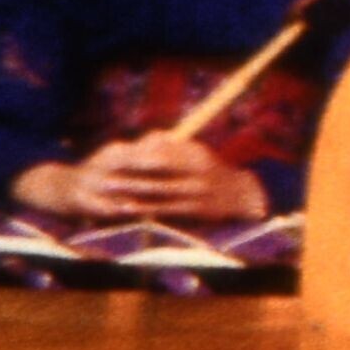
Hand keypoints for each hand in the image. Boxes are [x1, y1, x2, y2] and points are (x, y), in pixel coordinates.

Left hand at [62, 133, 263, 225]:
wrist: (239, 195)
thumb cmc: (210, 170)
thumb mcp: (196, 152)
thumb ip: (170, 145)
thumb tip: (145, 140)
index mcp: (197, 154)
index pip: (163, 149)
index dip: (138, 152)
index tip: (117, 155)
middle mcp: (199, 170)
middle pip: (159, 166)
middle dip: (132, 168)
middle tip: (110, 170)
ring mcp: (198, 191)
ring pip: (160, 188)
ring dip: (134, 189)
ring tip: (112, 189)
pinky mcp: (196, 210)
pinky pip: (166, 208)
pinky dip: (146, 207)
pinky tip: (130, 207)